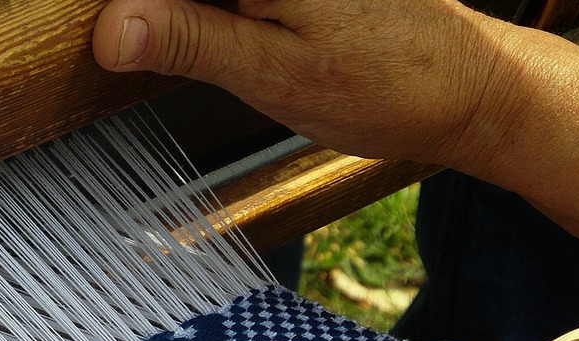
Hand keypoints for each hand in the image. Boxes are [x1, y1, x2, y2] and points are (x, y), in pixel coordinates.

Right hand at [92, 0, 524, 165]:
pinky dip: (210, 13)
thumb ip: (188, 40)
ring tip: (159, 43)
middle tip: (133, 48)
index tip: (109, 38)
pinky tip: (212, 36)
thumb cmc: (388, 86)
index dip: (128, 14)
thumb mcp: (272, 74)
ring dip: (183, 17)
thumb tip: (109, 28)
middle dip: (158, 16)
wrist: (470, 89)